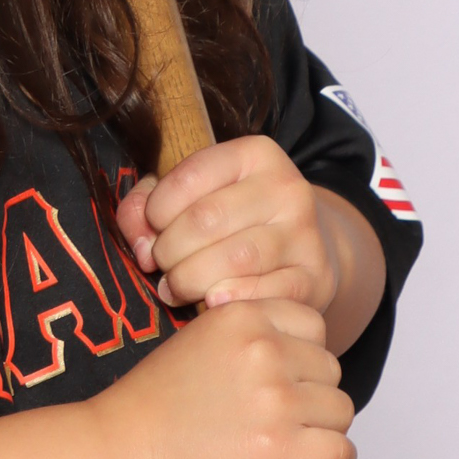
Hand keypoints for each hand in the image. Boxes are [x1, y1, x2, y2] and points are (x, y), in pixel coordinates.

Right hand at [90, 299, 354, 458]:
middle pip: (330, 371)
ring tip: (286, 444)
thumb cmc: (147, 407)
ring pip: (341, 412)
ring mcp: (276, 403)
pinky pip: (341, 453)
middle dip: (311, 395)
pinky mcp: (281, 452)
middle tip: (278, 419)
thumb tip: (290, 354)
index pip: (313, 326)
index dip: (300, 356)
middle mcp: (264, 352)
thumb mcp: (194, 343)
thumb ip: (242, 338)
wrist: (117, 454)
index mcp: (241, 317)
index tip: (280, 378)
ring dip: (321, 430)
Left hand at [118, 138, 342, 316]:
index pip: (188, 177)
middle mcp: (287, 188)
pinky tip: (211, 303)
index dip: (156, 212)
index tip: (154, 230)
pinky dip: (229, 302)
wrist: (308, 247)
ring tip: (178, 288)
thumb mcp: (188, 196)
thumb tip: (141, 249)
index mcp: (254, 154)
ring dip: (190, 281)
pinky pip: (264, 293)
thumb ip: (144, 207)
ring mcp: (305, 233)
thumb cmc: (232, 220)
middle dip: (168, 252)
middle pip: (205, 221)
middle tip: (163, 268)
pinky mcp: (316, 277)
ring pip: (233, 260)